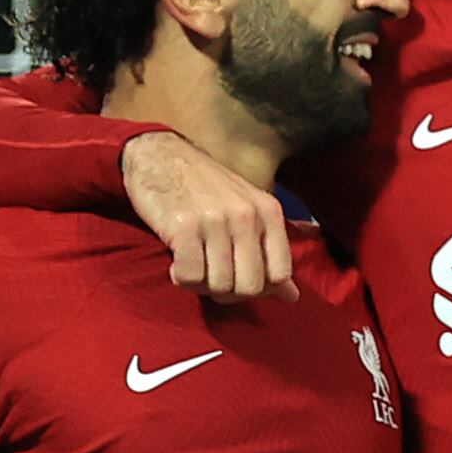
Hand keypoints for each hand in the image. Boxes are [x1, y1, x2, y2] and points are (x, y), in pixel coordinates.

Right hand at [122, 130, 296, 300]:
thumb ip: (270, 253)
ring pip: (219, 286)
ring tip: (193, 266)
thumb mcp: (247, 211)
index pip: (280, 274)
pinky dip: (181, 278)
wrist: (159, 155)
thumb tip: (292, 297)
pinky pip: (190, 277)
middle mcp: (246, 214)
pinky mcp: (183, 226)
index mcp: (268, 211)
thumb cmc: (204, 188)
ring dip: (202, 285)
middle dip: (229, 293)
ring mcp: (215, 219)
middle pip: (250, 286)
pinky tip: (176, 263)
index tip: (238, 280)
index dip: (259, 289)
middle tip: (211, 278)